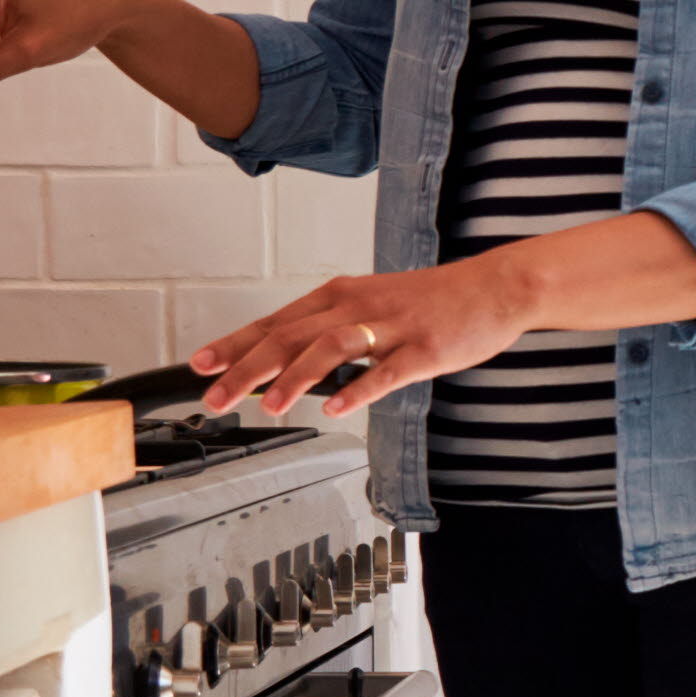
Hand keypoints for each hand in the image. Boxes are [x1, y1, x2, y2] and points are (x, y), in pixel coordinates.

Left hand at [189, 255, 540, 422]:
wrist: (495, 287)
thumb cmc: (434, 302)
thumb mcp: (373, 307)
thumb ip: (332, 332)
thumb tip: (288, 364)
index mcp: (341, 296)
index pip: (275, 321)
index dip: (234, 343)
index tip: (200, 365)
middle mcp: (359, 306)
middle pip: (291, 335)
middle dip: (247, 367)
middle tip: (216, 395)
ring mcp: (392, 327)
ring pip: (331, 347)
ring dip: (295, 378)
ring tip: (268, 406)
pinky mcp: (424, 348)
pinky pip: (386, 371)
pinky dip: (357, 390)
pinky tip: (336, 409)